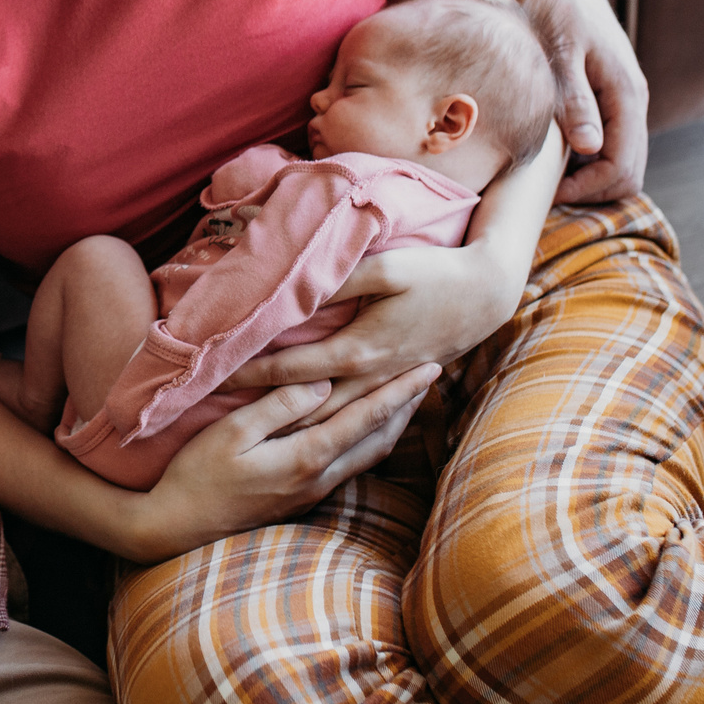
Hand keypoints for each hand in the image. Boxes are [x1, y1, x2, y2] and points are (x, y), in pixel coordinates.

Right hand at [120, 365, 439, 561]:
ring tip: (408, 398)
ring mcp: (312, 492)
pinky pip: (351, 464)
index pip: (366, 418)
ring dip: (393, 424)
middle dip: (408, 406)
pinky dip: (370, 439)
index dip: (400, 392)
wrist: (177, 526)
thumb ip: (279, 406)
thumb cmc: (197, 475)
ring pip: (369, 455)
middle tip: (430, 375)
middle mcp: (319, 478)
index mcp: (306, 458)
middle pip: (380, 439)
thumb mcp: (232, 432)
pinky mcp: (301, 498)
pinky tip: (366, 427)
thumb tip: (322, 383)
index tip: (429, 368)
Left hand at [221, 239, 519, 403]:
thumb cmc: (437, 274)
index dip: (251, 373)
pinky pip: (355, 419)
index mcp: (360, 351)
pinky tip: (306, 432)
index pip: (291, 370)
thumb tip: (294, 285)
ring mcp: (385, 388)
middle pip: (307, 408)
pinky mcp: (396, 386)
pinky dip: (328, 427)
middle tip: (219, 417)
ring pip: (330, 421)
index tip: (214, 377)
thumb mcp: (386, 267)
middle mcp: (370, 378)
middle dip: (265, 413)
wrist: (489, 294)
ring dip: (294, 427)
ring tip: (251, 435)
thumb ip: (338, 279)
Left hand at [538, 0, 648, 203]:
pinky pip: (604, 139)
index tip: (547, 191)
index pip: (624, 168)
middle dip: (590, 189)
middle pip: (627, 171)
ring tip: (541, 171)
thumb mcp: (558, 51)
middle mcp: (631, 98)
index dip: (588, 190)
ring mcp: (620, 95)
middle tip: (543, 189)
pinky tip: (547, 148)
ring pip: (617, 157)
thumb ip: (574, 99)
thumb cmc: (554, 3)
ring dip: (585, 174)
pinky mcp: (605, 91)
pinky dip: (581, 155)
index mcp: (627, 92)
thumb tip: (590, 148)